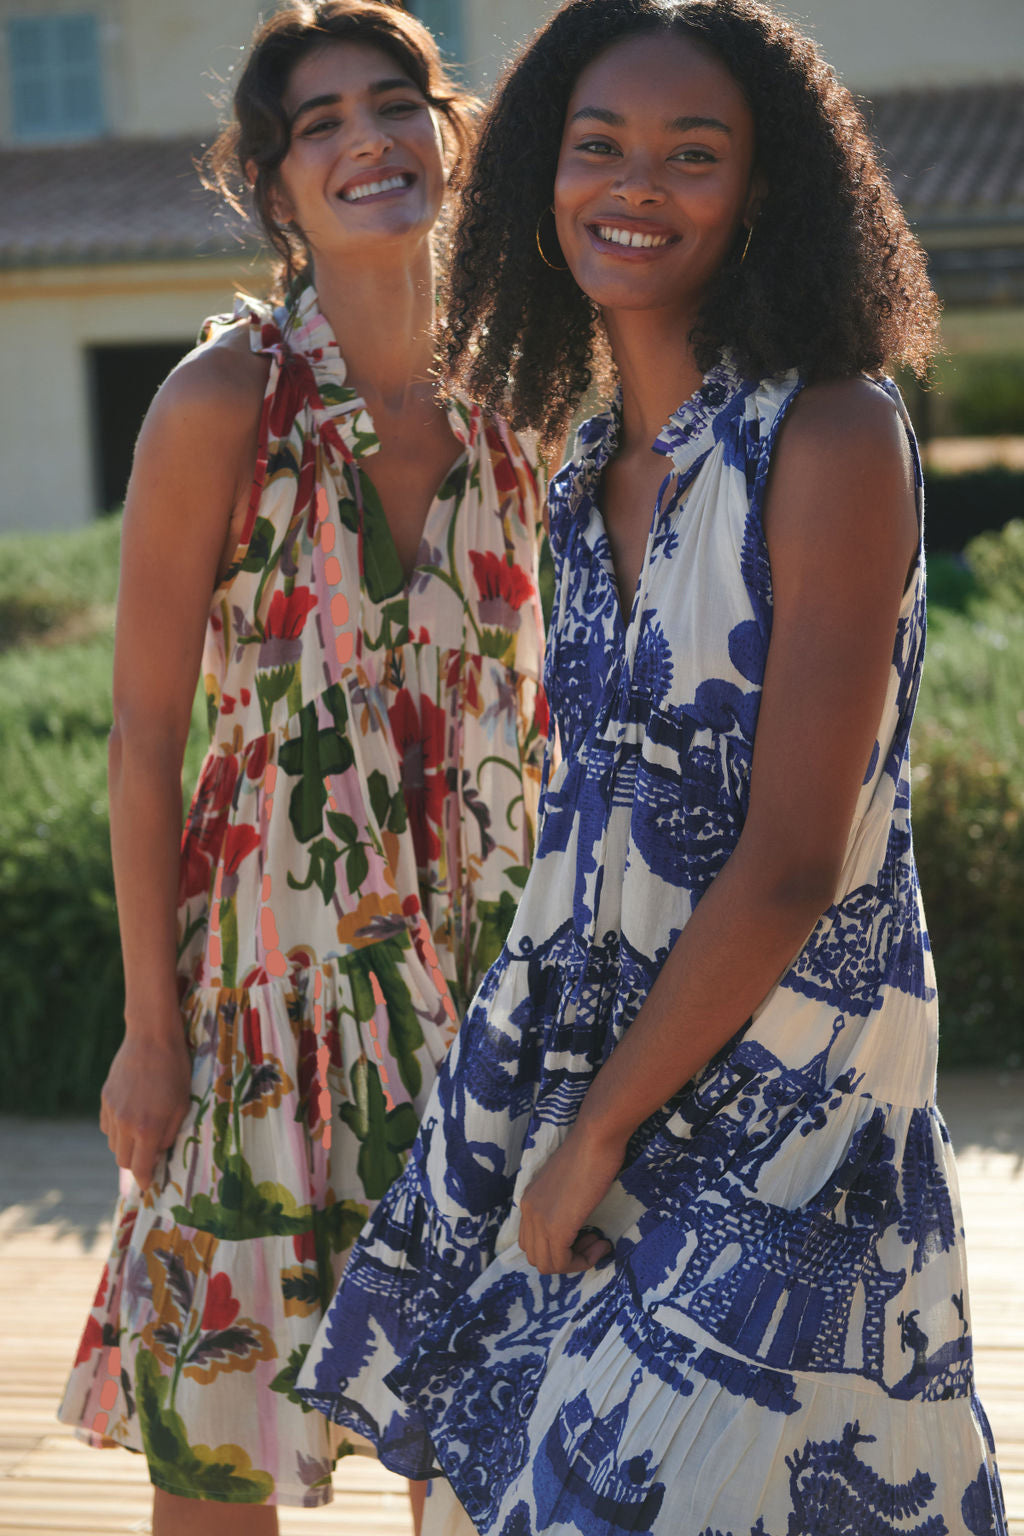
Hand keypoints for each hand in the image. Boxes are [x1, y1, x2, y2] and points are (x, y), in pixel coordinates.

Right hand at [99, 1025, 191, 1189]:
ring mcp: (112, 1110)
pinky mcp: (104, 1098)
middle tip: (149, 1158)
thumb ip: (170, 1134)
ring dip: (126, 1146)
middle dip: (136, 1164)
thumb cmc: (176, 1070)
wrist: (151, 1037)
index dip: (145, 1180)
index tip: (149, 1186)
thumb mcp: (183, 1105)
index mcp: (147, 1128)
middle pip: (123, 1160)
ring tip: (142, 1131)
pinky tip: (131, 1116)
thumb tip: (159, 1153)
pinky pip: (107, 1126)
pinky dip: (117, 1129)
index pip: (140, 1168)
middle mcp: (125, 1124)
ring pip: (113, 1144)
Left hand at [518, 1123, 624, 1273]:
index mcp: (529, 1200)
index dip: (560, 1246)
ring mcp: (539, 1219)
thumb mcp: (568, 1183)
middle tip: (592, 1240)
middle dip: (566, 1258)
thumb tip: (575, 1222)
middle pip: (536, 1257)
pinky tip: (602, 1244)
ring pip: (547, 1265)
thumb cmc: (590, 1152)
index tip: (587, 1234)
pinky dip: (583, 1262)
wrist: (595, 1138)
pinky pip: (562, 1263)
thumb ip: (562, 1202)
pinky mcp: (556, 1227)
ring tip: (598, 1243)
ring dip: (576, 1262)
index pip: (532, 1242)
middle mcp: (527, 1211)